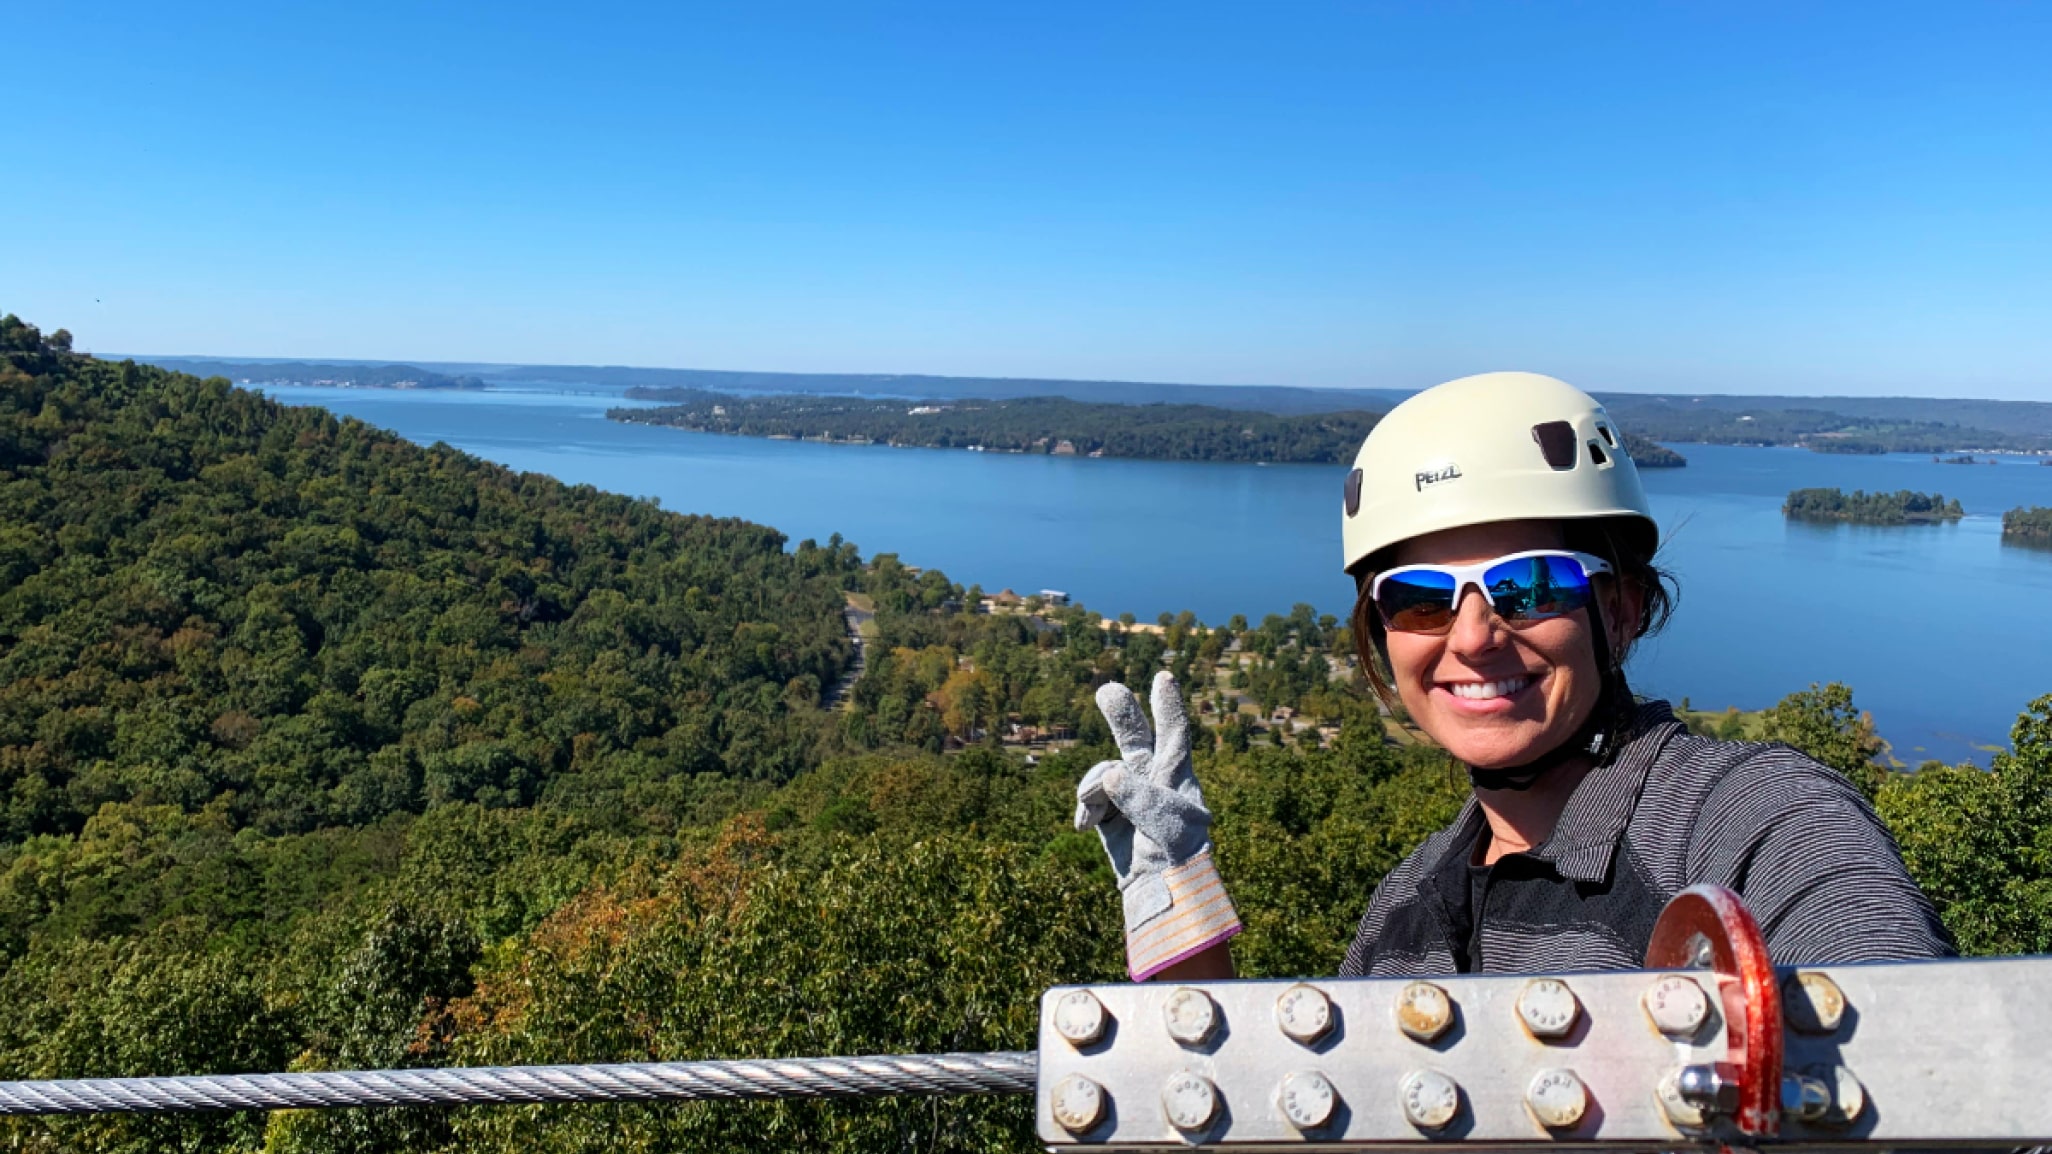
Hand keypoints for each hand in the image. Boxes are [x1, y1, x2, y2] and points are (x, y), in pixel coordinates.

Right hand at [1076, 671, 1240, 979]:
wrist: (1159, 898)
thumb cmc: (1177, 862)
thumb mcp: (1170, 828)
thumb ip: (1142, 797)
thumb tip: (1110, 773)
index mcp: (1178, 779)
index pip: (1175, 734)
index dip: (1168, 705)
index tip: (1163, 676)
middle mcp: (1153, 782)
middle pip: (1135, 739)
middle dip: (1121, 715)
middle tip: (1108, 690)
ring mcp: (1128, 797)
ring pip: (1102, 772)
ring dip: (1094, 787)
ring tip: (1094, 813)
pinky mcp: (1108, 814)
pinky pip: (1088, 796)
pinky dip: (1084, 807)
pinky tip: (1085, 826)